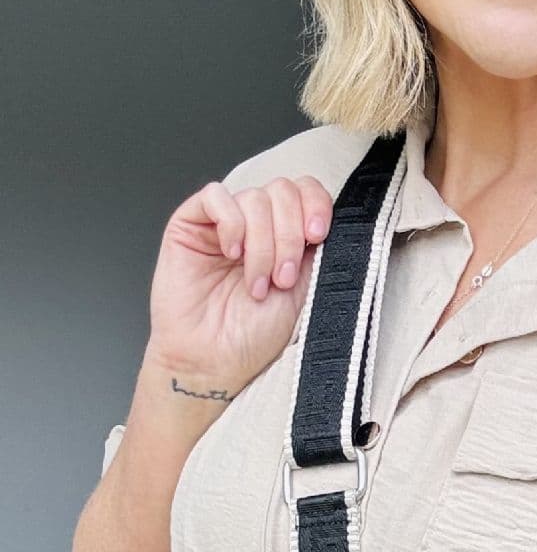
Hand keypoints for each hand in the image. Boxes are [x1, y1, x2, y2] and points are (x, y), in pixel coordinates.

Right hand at [146, 174, 335, 403]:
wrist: (213, 361)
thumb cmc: (252, 336)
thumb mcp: (303, 290)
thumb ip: (315, 250)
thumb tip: (330, 219)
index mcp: (286, 235)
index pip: (305, 190)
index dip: (315, 204)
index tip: (317, 235)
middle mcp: (256, 224)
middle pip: (283, 190)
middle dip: (288, 236)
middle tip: (281, 278)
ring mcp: (224, 222)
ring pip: (254, 198)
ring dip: (262, 245)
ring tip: (257, 284)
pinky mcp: (190, 224)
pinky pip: (216, 197)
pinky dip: (231, 224)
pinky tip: (232, 255)